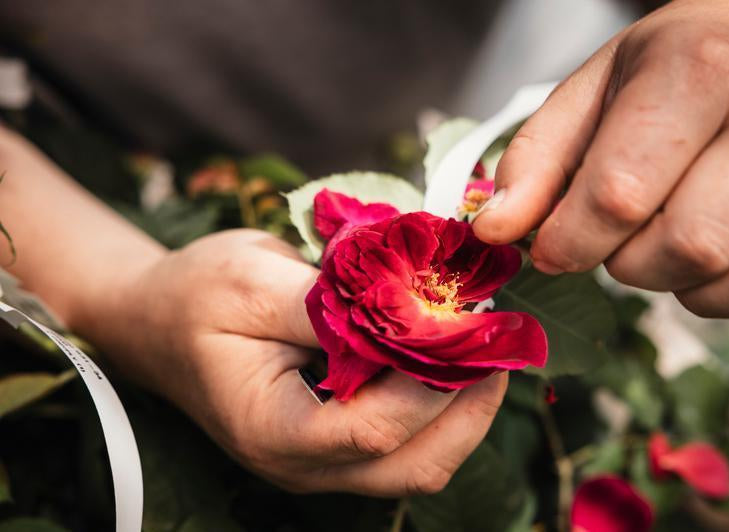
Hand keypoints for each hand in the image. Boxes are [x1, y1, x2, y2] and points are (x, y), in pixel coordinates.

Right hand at [90, 229, 506, 495]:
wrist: (159, 321)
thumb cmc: (195, 296)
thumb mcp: (250, 281)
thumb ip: (326, 307)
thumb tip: (408, 313)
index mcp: (272, 431)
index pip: (374, 429)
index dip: (431, 381)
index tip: (467, 322)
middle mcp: (302, 465)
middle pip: (413, 464)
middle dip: (469, 405)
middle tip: (498, 339)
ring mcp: (322, 464)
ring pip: (420, 464)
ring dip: (465, 411)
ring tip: (486, 348)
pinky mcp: (337, 447)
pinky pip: (407, 446)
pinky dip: (442, 409)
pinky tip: (454, 360)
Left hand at [473, 0, 728, 319]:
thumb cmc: (682, 61)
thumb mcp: (595, 87)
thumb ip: (538, 159)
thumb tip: (494, 231)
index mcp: (697, 73)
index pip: (622, 192)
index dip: (571, 240)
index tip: (553, 246)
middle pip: (693, 242)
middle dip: (633, 265)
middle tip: (621, 239)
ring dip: (699, 289)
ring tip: (674, 250)